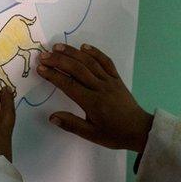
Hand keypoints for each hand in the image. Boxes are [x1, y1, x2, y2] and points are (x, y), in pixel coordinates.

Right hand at [38, 43, 153, 152]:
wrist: (140, 130)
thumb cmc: (114, 134)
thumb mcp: (92, 135)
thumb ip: (71, 125)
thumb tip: (52, 117)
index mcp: (93, 103)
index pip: (69, 85)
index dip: (53, 75)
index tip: (40, 68)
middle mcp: (100, 88)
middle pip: (77, 69)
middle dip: (59, 61)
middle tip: (43, 55)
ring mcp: (110, 81)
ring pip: (89, 62)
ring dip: (73, 53)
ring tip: (57, 47)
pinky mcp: (117, 78)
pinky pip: (106, 61)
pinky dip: (95, 52)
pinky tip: (84, 46)